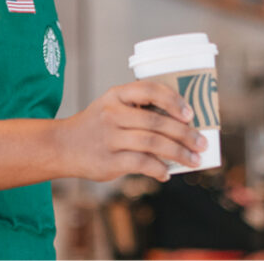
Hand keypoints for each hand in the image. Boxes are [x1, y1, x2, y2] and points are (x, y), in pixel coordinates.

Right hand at [57, 81, 207, 181]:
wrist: (62, 145)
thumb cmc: (97, 125)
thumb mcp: (112, 106)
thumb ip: (139, 110)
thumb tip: (181, 125)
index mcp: (117, 95)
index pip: (150, 90)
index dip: (173, 100)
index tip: (190, 113)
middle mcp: (113, 113)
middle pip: (157, 121)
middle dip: (185, 134)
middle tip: (201, 143)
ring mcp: (110, 137)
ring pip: (153, 143)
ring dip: (179, 153)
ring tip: (194, 160)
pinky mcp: (109, 160)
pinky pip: (142, 164)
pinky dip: (159, 169)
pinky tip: (166, 173)